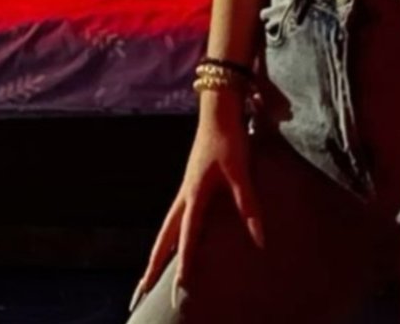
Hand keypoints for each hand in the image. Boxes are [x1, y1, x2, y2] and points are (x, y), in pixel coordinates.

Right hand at [128, 91, 263, 313]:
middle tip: (140, 290)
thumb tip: (259, 238)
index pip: (188, 236)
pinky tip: (174, 235)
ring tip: (150, 270)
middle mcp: (185, 193)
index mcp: (195, 194)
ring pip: (167, 225)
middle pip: (165, 236)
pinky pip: (175, 214)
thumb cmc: (230, 138)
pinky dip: (169, 232)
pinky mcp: (192, 179)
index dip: (185, 262)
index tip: (180, 287)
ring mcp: (186, 186)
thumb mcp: (241, 172)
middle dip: (153, 264)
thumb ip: (248, 205)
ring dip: (159, 249)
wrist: (218, 108)